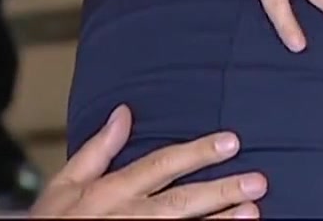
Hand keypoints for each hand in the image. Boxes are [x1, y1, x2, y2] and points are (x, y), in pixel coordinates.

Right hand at [31, 105, 266, 217]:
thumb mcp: (65, 184)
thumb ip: (98, 149)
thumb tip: (124, 112)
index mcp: (109, 192)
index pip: (160, 166)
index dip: (196, 153)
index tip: (231, 141)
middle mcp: (124, 217)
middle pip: (179, 202)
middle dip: (219, 191)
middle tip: (257, 181)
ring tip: (252, 213)